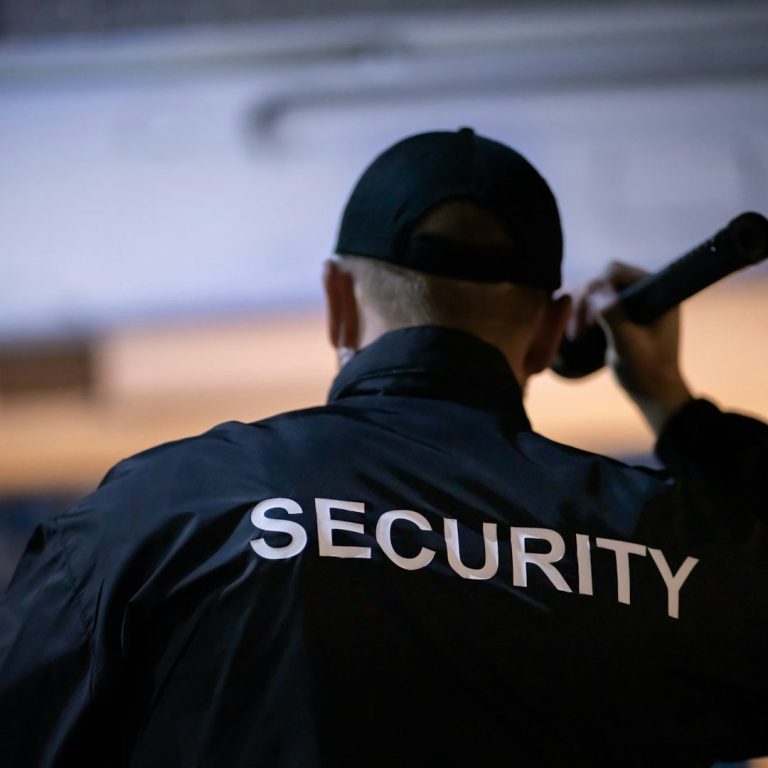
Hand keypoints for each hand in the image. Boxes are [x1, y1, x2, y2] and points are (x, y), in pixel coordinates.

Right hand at [569, 261, 692, 434]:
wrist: (655, 394)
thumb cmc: (646, 371)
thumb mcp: (628, 343)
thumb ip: (613, 313)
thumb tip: (593, 283)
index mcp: (658, 292)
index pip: (617, 272)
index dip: (596, 290)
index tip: (587, 320)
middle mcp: (647, 291)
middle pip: (604, 281)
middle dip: (585, 303)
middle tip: (577, 333)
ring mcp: (635, 302)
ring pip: (597, 292)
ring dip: (581, 311)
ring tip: (575, 335)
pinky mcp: (624, 314)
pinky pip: (598, 304)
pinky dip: (584, 315)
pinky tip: (577, 332)